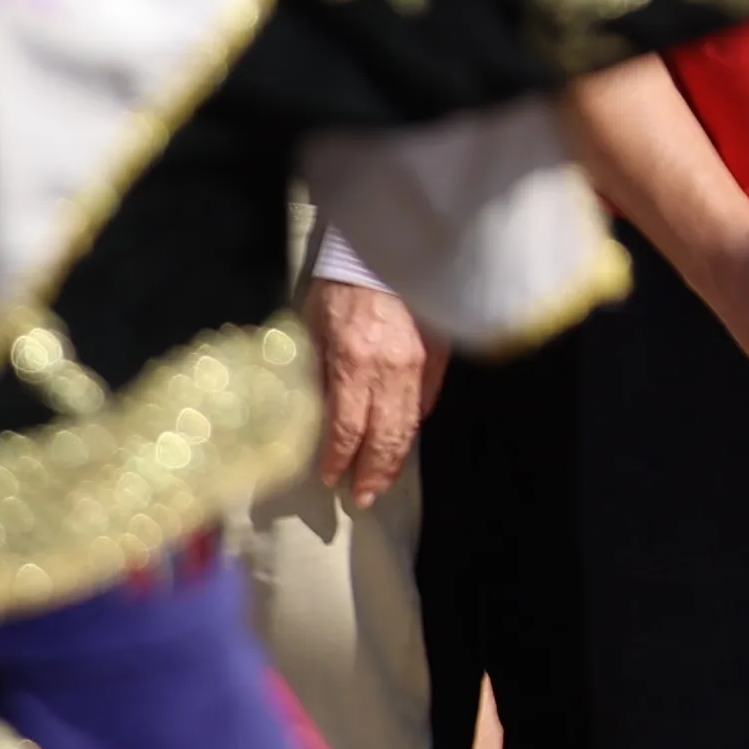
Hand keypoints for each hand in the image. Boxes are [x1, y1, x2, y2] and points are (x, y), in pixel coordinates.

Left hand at [307, 279, 443, 501]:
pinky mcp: (437, 357)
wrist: (383, 252)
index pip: (346, 425)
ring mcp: (418, 365)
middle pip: (384, 436)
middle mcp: (390, 371)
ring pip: (408, 426)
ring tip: (382, 481)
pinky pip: (425, 402)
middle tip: (363, 497)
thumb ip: (316, 369)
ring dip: (395, 458)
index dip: (339, 456)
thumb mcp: (312, 325)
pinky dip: (413, 426)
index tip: (330, 476)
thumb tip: (313, 411)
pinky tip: (402, 441)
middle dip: (373, 471)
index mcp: (353, 362)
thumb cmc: (338, 285)